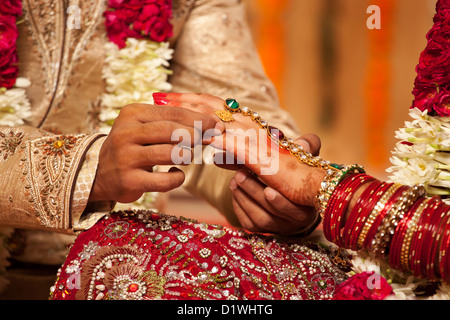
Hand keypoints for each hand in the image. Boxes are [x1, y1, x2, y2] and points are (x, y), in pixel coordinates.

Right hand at [89, 103, 219, 203]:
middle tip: (208, 140)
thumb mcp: (144, 127)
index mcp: (132, 114)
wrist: (100, 173)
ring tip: (186, 157)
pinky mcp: (129, 180)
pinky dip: (177, 178)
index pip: (172, 113)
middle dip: (196, 136)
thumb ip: (171, 122)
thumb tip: (209, 124)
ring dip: (186, 156)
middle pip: (172, 131)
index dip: (197, 119)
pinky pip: (164, 181)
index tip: (215, 124)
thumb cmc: (132, 146)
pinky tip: (175, 175)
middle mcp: (126, 133)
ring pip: (170, 154)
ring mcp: (126, 157)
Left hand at [155, 92, 325, 206]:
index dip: (194, 101)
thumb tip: (216, 153)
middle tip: (158, 95)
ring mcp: (252, 137)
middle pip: (211, 106)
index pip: (218, 108)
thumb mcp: (254, 162)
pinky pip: (224, 139)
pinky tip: (185, 131)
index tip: (170, 99)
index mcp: (250, 127)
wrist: (311, 183)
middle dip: (183, 100)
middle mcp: (250, 126)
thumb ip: (235, 155)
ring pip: (214, 117)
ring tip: (163, 104)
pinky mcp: (254, 154)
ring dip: (187, 109)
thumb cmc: (286, 174)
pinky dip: (204, 133)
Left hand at [229, 135, 321, 234]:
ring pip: (259, 218)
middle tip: (240, 174)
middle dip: (254, 193)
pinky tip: (235, 189)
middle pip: (272, 213)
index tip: (268, 190)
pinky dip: (239, 206)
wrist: (290, 190)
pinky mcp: (262, 230)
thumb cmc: (298, 172)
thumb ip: (307, 147)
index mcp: (308, 206)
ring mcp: (278, 227)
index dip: (281, 202)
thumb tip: (302, 144)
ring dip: (244, 198)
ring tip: (234, 179)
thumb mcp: (305, 158)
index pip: (295, 208)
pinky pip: (248, 222)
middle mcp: (295, 222)